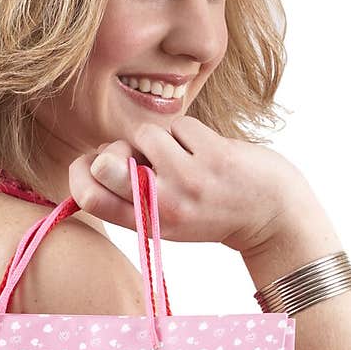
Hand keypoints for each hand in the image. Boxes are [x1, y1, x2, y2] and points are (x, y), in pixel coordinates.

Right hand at [67, 117, 311, 254]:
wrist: (271, 215)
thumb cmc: (213, 210)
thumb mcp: (168, 219)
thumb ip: (133, 194)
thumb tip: (98, 155)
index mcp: (148, 224)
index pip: (90, 198)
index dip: (79, 173)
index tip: (92, 164)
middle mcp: (164, 206)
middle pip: (106, 164)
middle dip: (116, 148)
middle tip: (142, 156)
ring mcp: (189, 181)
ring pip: (145, 134)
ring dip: (161, 136)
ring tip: (183, 154)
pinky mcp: (213, 157)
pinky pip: (180, 125)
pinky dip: (190, 132)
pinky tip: (206, 150)